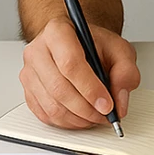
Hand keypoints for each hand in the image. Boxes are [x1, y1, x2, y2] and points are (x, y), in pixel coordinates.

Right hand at [19, 16, 139, 129]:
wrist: (76, 44)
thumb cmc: (94, 45)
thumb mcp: (119, 49)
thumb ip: (125, 72)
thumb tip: (119, 101)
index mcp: (57, 32)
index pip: (70, 63)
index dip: (90, 88)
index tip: (107, 104)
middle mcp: (37, 50)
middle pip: (59, 88)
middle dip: (86, 109)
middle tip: (105, 115)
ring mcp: (29, 72)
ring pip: (52, 106)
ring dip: (78, 119)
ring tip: (96, 116)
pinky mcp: (28, 91)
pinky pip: (46, 116)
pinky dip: (67, 123)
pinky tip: (81, 117)